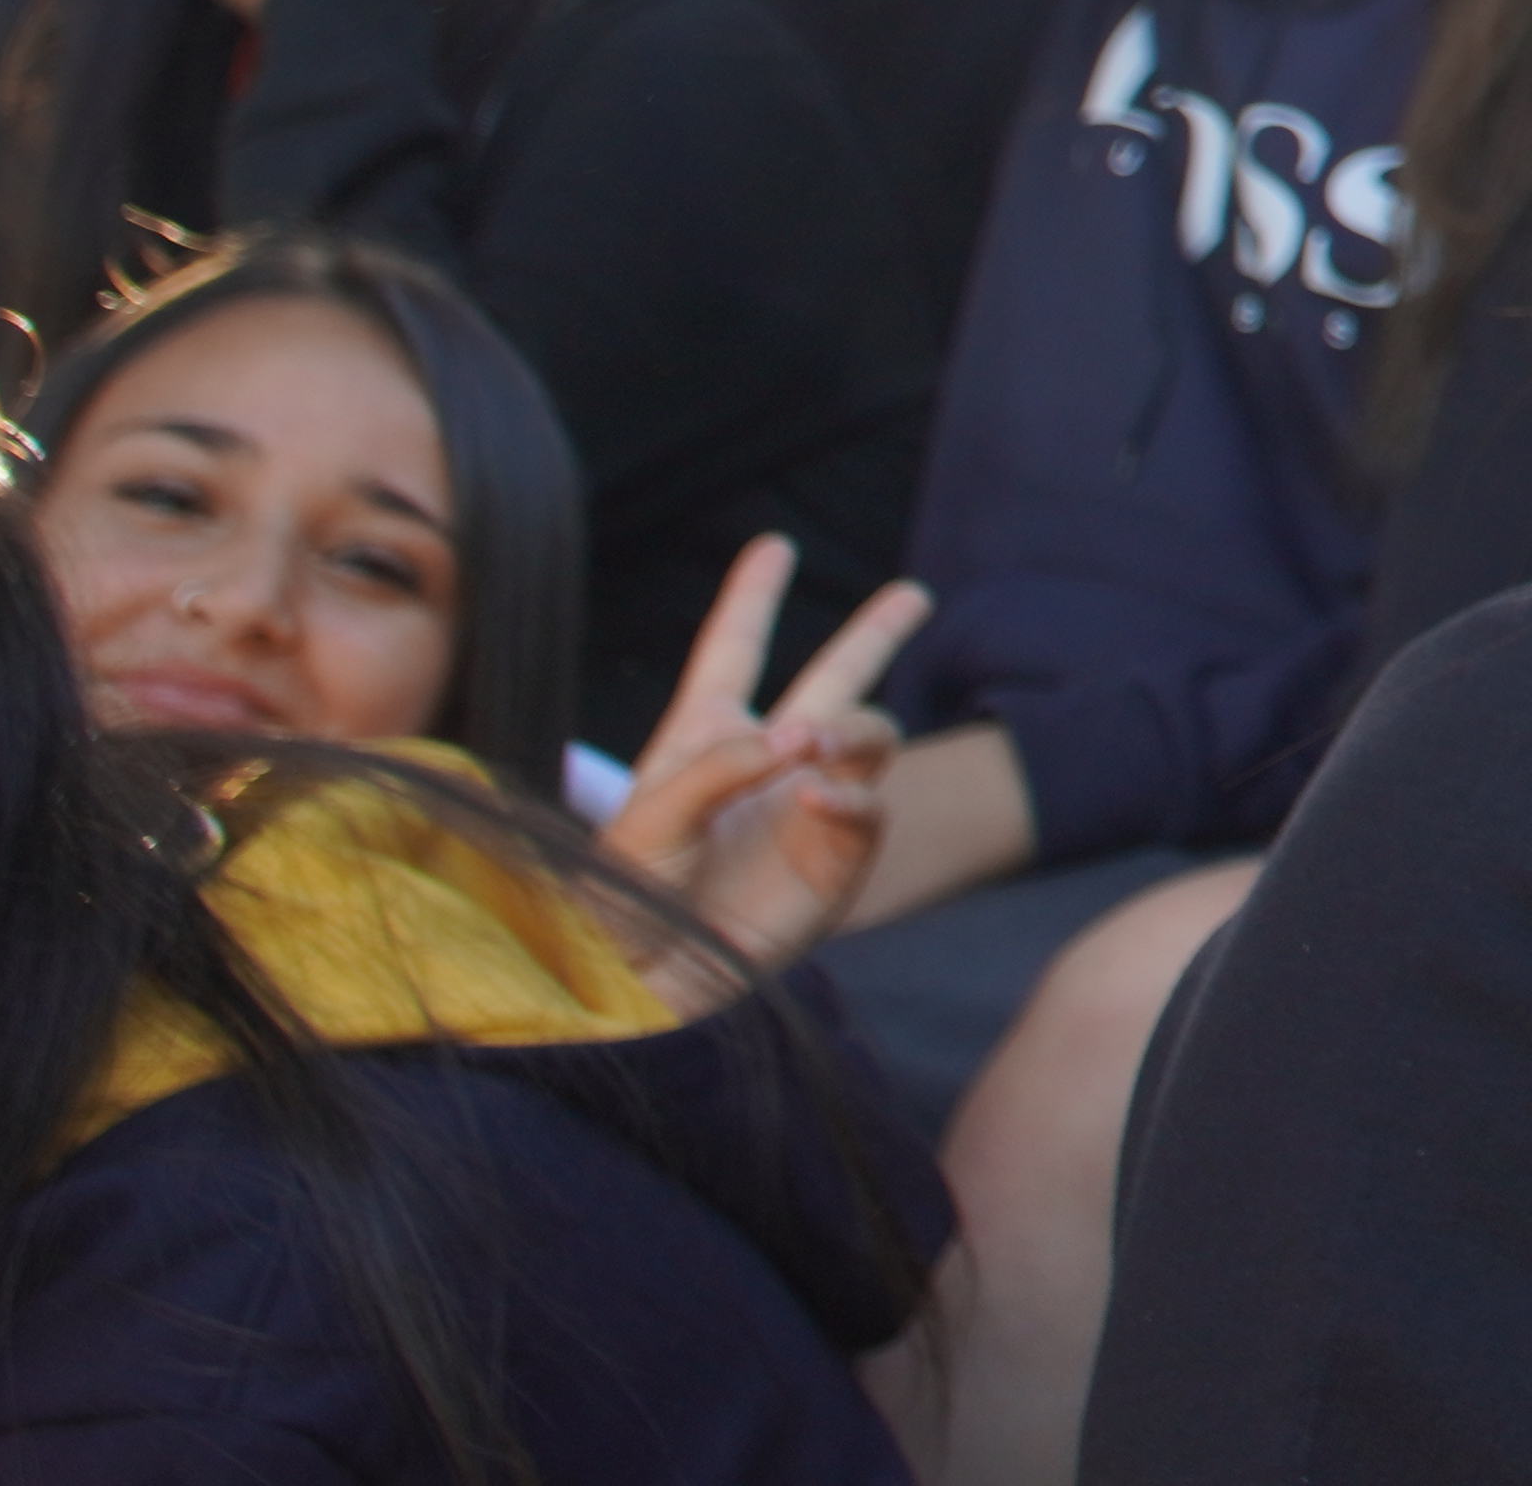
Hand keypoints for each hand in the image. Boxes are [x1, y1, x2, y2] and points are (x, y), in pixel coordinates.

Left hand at [597, 537, 932, 1008]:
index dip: (753, 596)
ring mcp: (806, 808)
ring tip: (816, 747)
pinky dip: (851, 797)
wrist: (643, 983)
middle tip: (912, 596)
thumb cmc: (620, 899)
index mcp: (702, 739)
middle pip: (832, 680)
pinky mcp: (835, 861)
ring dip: (852, 728)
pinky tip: (820, 800)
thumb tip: (799, 738)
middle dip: (874, 635)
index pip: (732, 651)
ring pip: (866, 735)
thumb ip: (720, 764)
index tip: (773, 547)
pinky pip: (867, 808)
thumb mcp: (646, 818)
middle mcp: (765, 762)